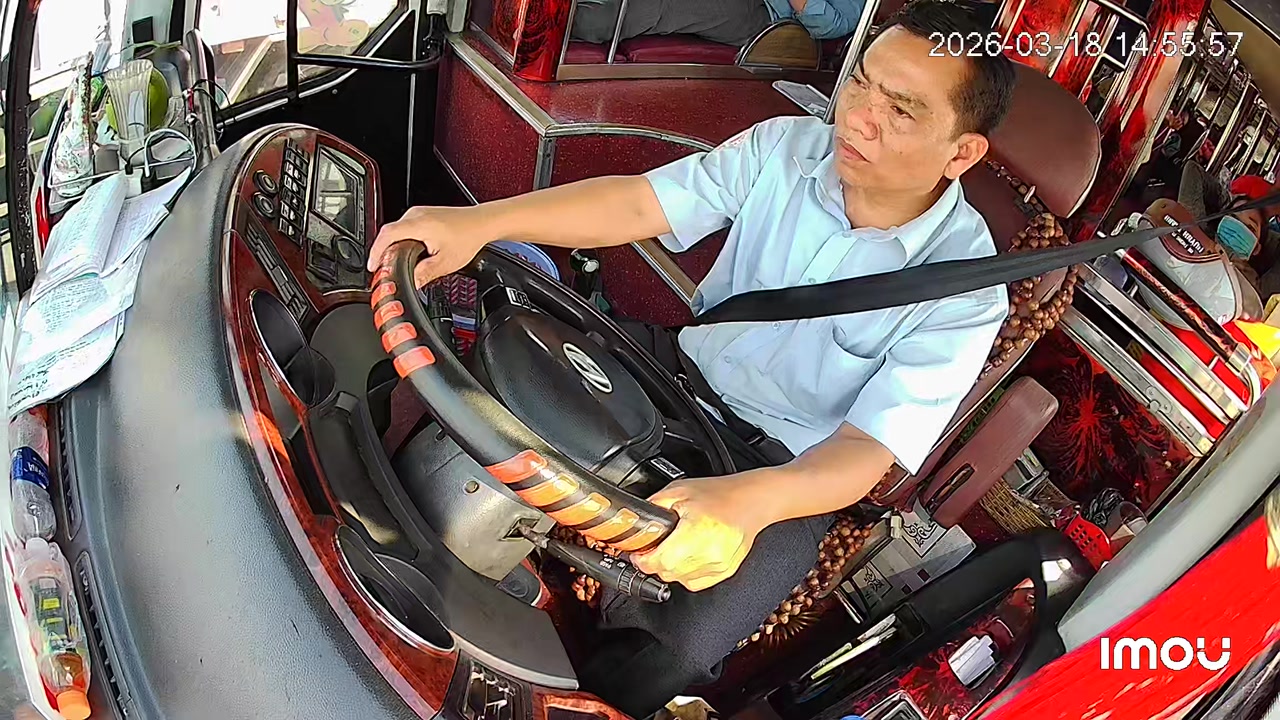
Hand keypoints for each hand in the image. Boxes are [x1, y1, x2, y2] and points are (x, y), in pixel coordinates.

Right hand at [367, 206, 489, 286]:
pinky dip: (401, 241)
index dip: (376, 252)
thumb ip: (424, 274)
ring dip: (392, 246)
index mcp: (419, 224)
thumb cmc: (469, 237)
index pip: (387, 235)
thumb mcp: (446, 263)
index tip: (373, 266)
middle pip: (389, 233)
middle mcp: (416, 214)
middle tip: (381, 270)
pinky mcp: (423, 215)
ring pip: (397, 230)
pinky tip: (407, 253)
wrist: (482, 223)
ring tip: (393, 263)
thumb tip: (411, 283)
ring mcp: (419, 212)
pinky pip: (405, 227)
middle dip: (382, 252)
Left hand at [630, 474, 769, 591]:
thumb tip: (633, 523)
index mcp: (698, 530)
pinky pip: (694, 583)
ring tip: (675, 547)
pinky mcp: (725, 572)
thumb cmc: (719, 494)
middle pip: (667, 572)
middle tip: (654, 547)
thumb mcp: (678, 490)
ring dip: (670, 567)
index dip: (642, 559)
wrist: (751, 501)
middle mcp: (711, 552)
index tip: (638, 552)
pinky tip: (689, 554)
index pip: (659, 561)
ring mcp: (720, 565)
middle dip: (655, 561)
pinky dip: (686, 572)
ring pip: (679, 580)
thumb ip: (652, 506)